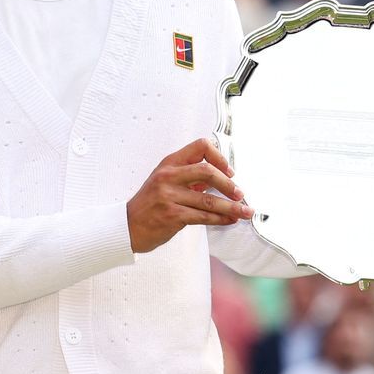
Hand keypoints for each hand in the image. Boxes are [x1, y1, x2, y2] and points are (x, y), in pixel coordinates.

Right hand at [126, 137, 252, 253]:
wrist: (128, 226)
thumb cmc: (148, 204)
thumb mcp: (165, 182)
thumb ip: (189, 178)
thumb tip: (219, 178)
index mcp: (169, 163)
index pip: (200, 147)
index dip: (219, 157)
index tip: (229, 172)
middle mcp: (168, 176)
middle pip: (207, 171)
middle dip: (229, 185)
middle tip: (240, 194)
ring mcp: (169, 195)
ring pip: (209, 200)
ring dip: (231, 207)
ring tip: (245, 212)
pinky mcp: (172, 215)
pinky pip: (203, 216)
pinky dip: (221, 219)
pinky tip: (229, 220)